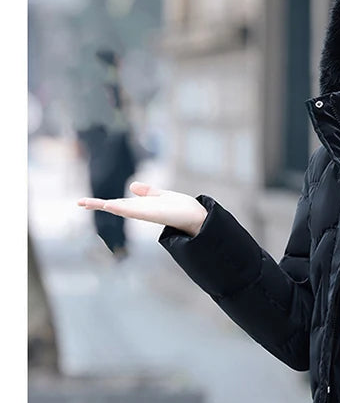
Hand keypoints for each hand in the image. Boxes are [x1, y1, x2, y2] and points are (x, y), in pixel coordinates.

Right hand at [77, 181, 207, 237]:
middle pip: (115, 207)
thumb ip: (148, 192)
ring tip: (86, 202)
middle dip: (97, 205)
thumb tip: (132, 186)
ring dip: (105, 205)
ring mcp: (146, 214)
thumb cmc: (181, 207)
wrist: (197, 216)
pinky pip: (135, 211)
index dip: (101, 202)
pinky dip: (122, 208)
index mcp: (141, 206)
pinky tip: (110, 206)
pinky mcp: (153, 214)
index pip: (118, 203)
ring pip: (121, 209)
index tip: (84, 202)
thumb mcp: (161, 195)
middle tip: (78, 202)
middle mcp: (141, 211)